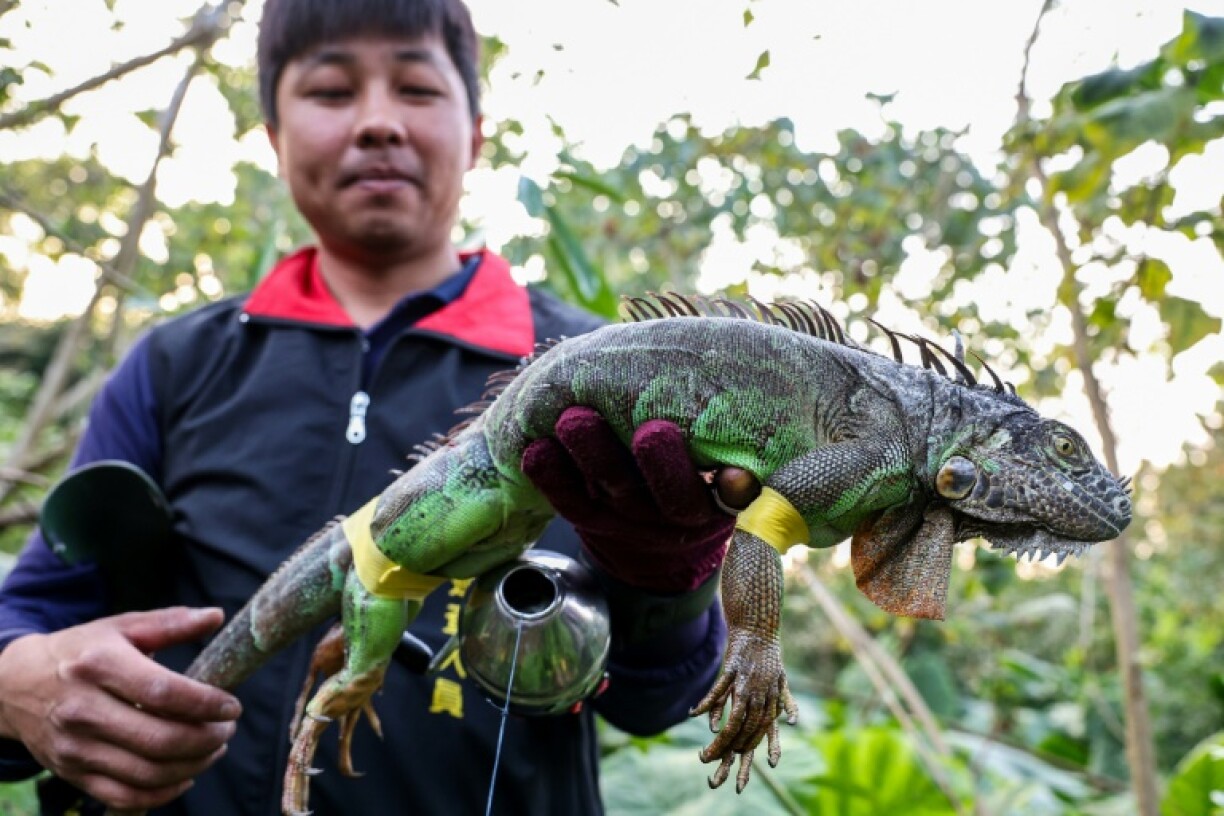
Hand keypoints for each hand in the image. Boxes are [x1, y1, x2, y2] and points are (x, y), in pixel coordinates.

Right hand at [0, 607, 241, 810]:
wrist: (15, 685)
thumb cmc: (80, 651)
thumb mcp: (120, 627)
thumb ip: (170, 622)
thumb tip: (216, 615)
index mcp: (99, 665)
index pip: (162, 692)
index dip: (205, 703)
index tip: (232, 706)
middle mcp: (83, 709)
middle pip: (158, 739)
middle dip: (206, 739)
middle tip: (227, 729)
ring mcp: (75, 746)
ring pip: (146, 773)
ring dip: (192, 765)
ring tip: (214, 748)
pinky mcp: (72, 773)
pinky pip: (123, 796)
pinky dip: (162, 793)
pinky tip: (185, 775)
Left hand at [522, 406, 734, 592]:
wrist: (657, 522)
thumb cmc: (701, 449)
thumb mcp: (728, 444)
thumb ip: (731, 416)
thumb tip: (747, 365)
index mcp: (724, 497)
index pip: (733, 496)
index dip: (732, 489)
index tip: (734, 472)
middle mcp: (680, 514)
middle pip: (671, 497)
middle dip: (660, 465)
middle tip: (650, 430)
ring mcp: (633, 519)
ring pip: (615, 493)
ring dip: (594, 455)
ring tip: (574, 420)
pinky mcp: (593, 518)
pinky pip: (571, 502)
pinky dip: (551, 476)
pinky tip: (535, 447)